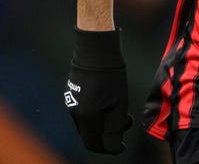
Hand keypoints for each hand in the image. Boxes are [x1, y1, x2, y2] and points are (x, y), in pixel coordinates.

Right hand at [65, 28, 133, 153]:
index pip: (93, 144)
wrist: (96, 50)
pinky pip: (84, 110)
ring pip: (88, 122)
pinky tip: (109, 100)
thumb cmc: (110, 76)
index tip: (122, 146)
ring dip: (104, 123)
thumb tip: (114, 147)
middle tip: (126, 123)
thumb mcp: (119, 104)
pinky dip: (97, 113)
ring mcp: (71, 102)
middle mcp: (75, 112)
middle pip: (90, 134)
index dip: (109, 149)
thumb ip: (115, 128)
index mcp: (86, 117)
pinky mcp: (72, 93)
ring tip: (121, 110)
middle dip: (108, 134)